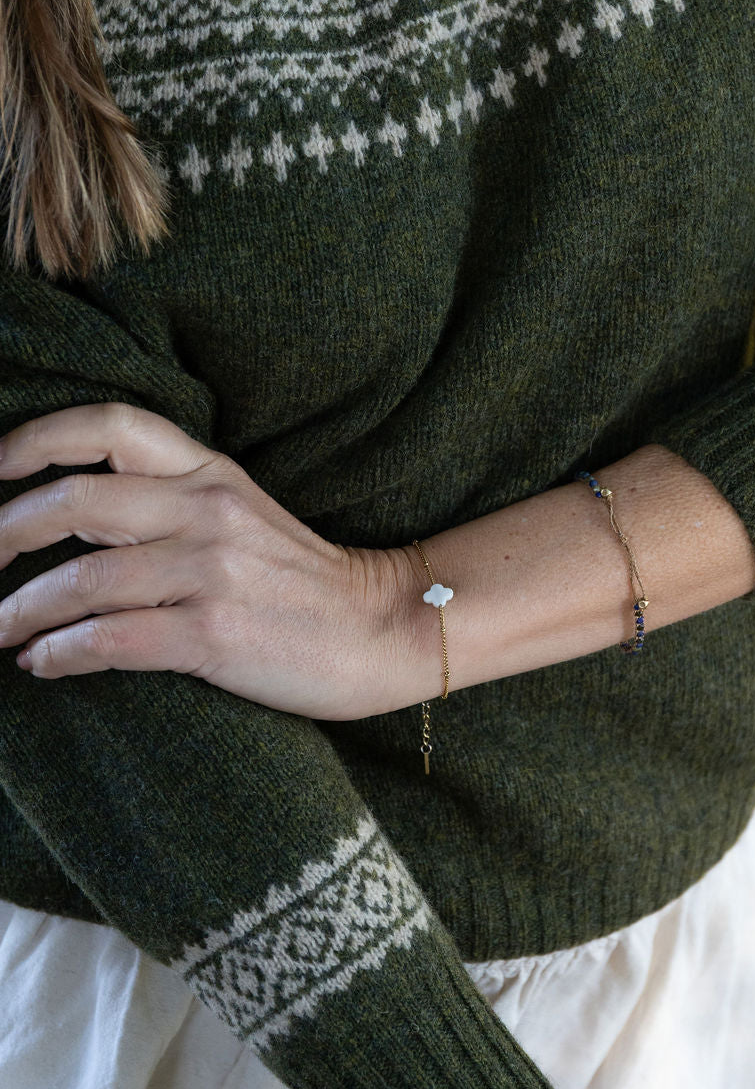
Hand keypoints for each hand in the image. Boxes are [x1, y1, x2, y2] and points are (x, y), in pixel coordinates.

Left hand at [0, 402, 411, 718]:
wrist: (382, 628)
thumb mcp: (241, 512)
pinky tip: (40, 663)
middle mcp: (207, 510)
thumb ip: (169, 500)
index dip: (36, 439)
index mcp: (211, 472)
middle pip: (75, 500)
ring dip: (19, 609)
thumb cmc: (301, 580)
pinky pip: (110, 638)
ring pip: (81, 578)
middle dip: (3, 534)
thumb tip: (68, 518)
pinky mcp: (214, 635)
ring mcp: (212, 571)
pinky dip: (59, 652)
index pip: (111, 426)